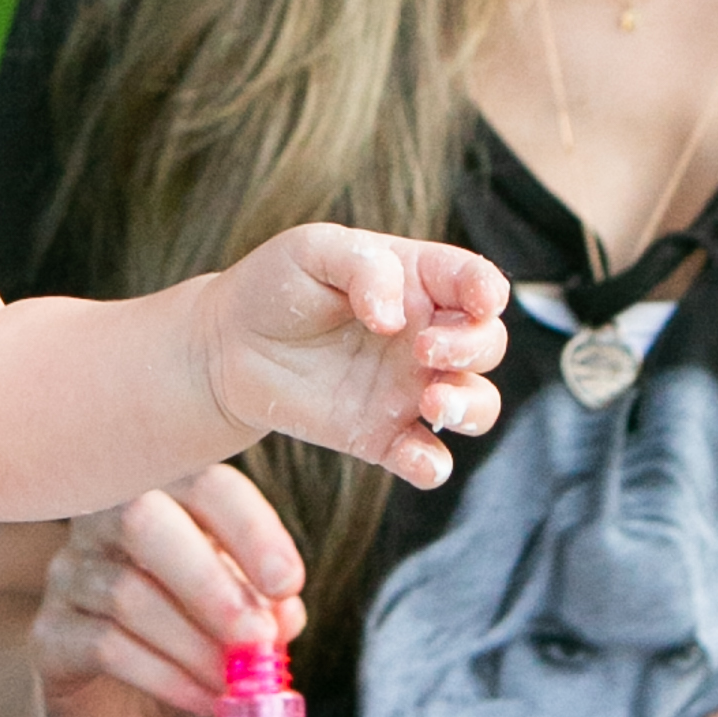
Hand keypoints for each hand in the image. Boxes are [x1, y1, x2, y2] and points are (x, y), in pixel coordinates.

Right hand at [31, 467, 306, 716]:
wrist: (119, 714)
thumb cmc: (188, 647)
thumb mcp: (238, 627)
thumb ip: (264, 611)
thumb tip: (284, 614)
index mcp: (166, 500)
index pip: (203, 484)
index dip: (250, 528)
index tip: (287, 584)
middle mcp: (104, 523)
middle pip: (144, 518)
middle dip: (210, 581)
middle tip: (256, 636)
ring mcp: (68, 575)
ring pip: (126, 592)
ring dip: (193, 644)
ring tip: (232, 682)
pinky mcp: (48, 635)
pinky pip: (104, 645)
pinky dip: (166, 677)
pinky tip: (202, 701)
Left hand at [199, 228, 507, 490]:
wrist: (228, 346)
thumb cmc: (277, 286)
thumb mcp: (314, 250)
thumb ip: (365, 268)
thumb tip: (393, 319)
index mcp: (420, 282)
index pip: (476, 283)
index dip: (489, 292)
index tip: (478, 302)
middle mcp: (426, 337)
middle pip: (487, 345)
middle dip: (473, 348)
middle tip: (424, 349)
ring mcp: (409, 389)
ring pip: (477, 404)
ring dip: (472, 406)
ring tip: (432, 403)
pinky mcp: (383, 436)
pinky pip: (428, 459)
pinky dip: (434, 466)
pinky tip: (417, 460)